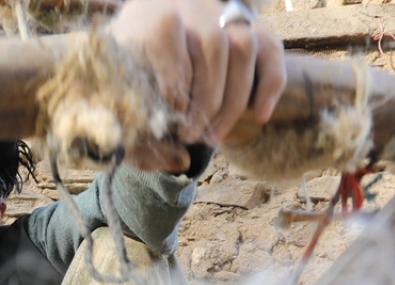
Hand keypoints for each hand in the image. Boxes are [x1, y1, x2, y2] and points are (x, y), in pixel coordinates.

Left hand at [109, 0, 285, 157]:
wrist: (154, 53)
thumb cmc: (134, 88)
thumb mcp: (124, 107)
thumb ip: (140, 136)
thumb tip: (178, 160)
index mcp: (149, 15)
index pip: (165, 33)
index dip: (171, 79)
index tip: (170, 116)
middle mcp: (189, 7)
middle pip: (211, 44)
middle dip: (204, 101)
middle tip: (191, 137)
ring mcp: (223, 16)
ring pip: (241, 46)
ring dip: (232, 99)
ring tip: (214, 137)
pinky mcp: (251, 30)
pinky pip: (270, 50)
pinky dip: (269, 85)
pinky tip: (258, 115)